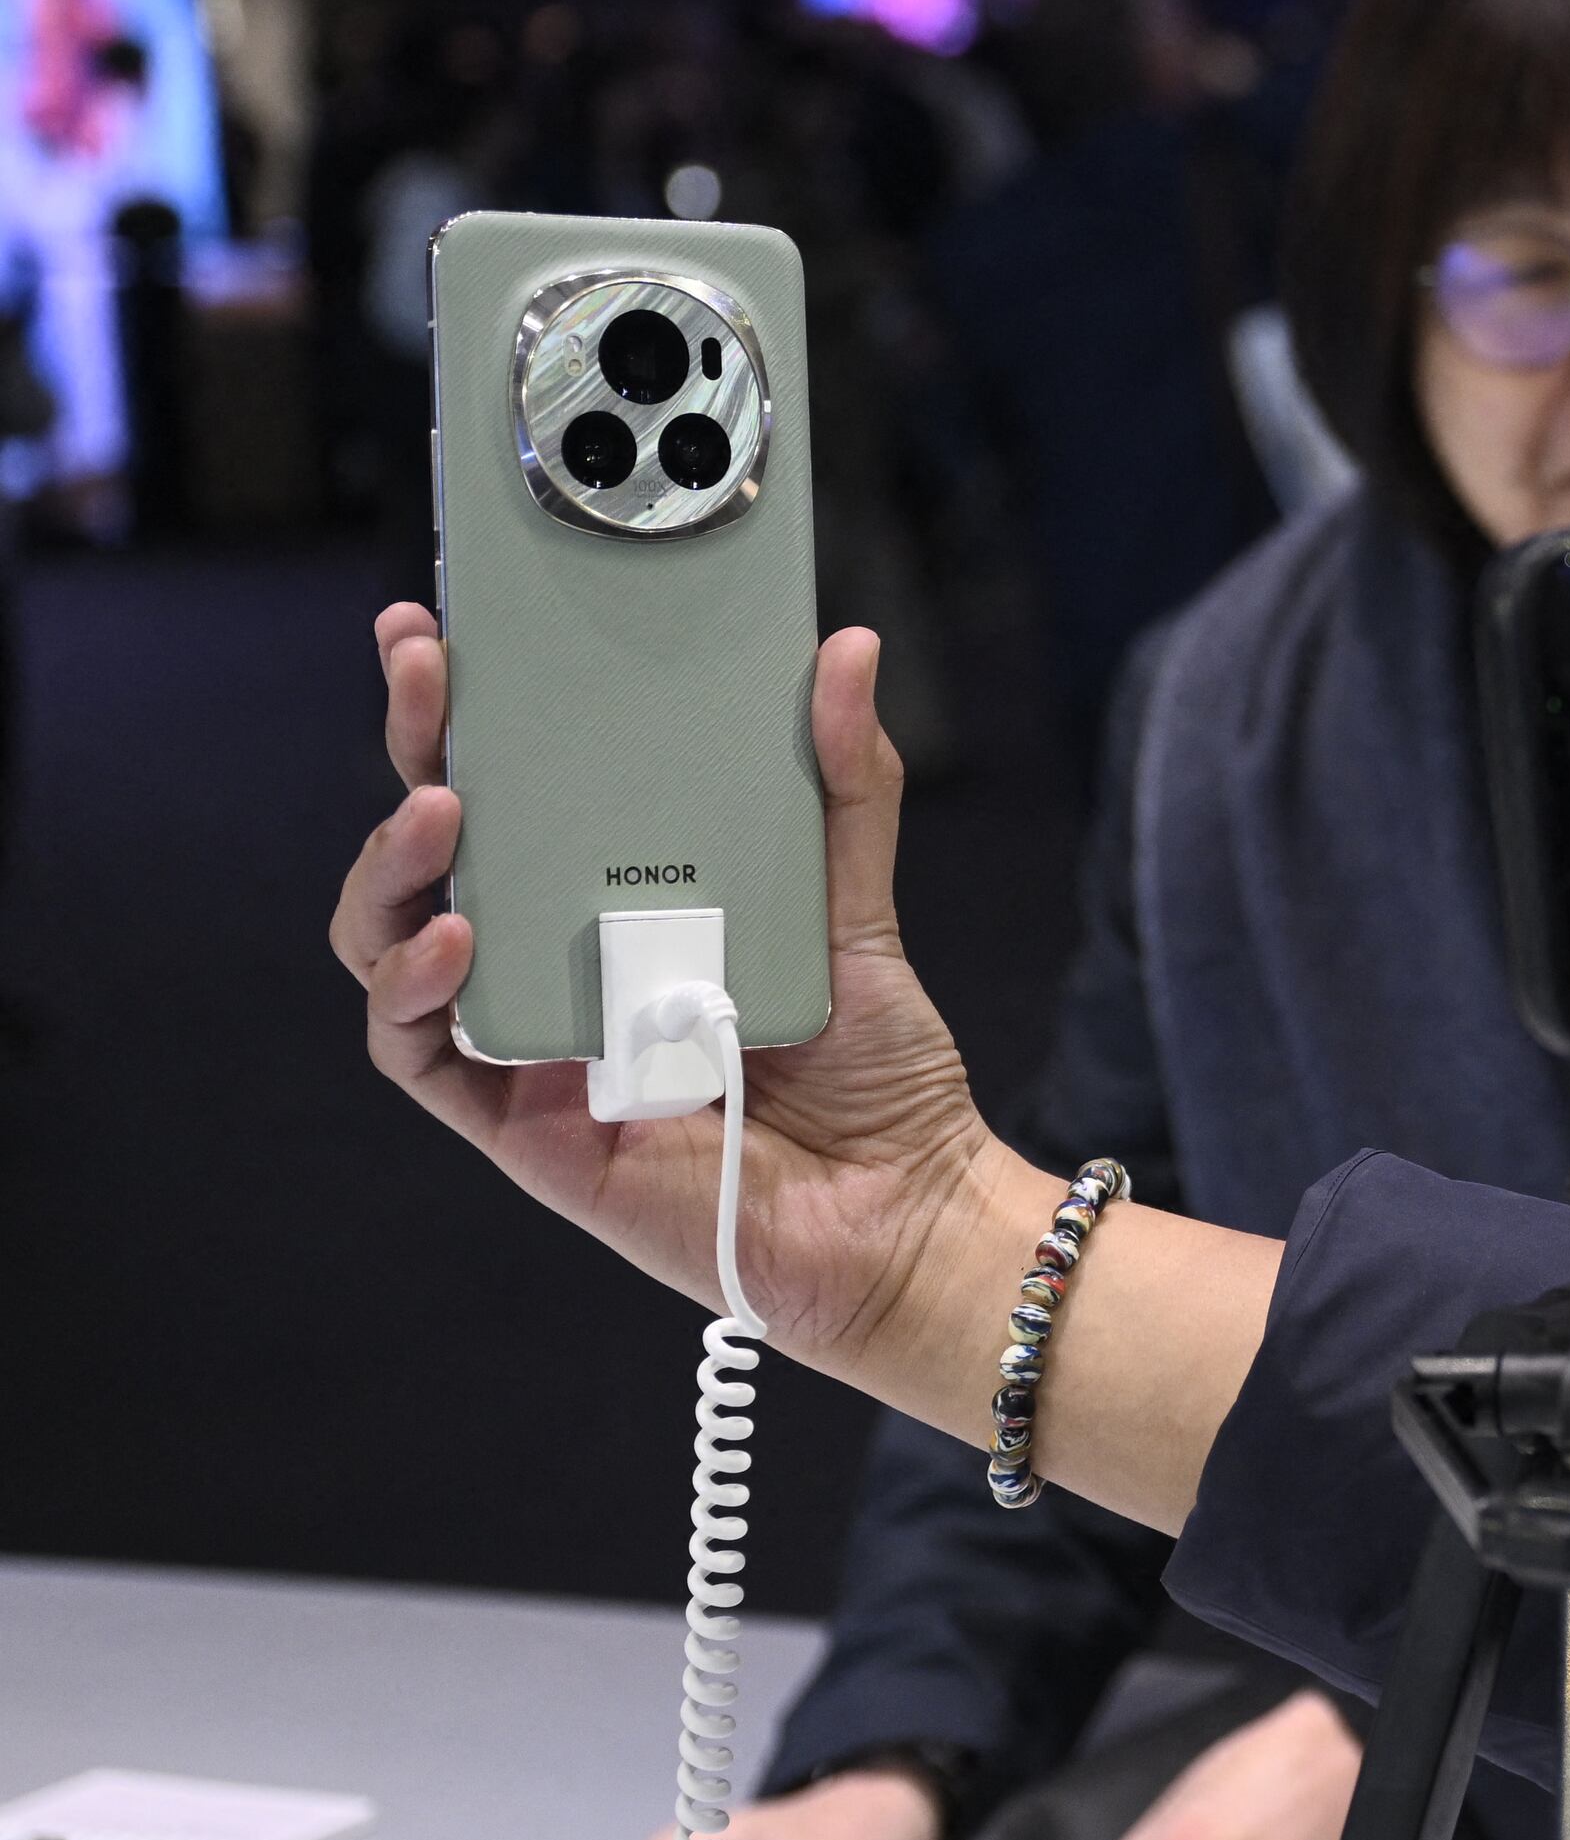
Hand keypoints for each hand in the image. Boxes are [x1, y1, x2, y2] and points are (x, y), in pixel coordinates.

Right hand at [332, 603, 999, 1368]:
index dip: (464, 718)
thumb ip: (844, 787)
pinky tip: (453, 940)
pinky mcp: (520, 1127)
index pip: (518, 797)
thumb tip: (842, 653)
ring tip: (442, 810)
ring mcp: (527, 1047)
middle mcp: (556, 969)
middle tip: (426, 674)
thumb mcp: (855, 904)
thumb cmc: (878, 1071)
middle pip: (438, 855)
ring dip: (396, 871)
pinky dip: (419, 992)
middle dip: (416, 754)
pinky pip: (423, 1054)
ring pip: (394, 948)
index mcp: (618, 906)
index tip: (440, 630)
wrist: (904, 1209)